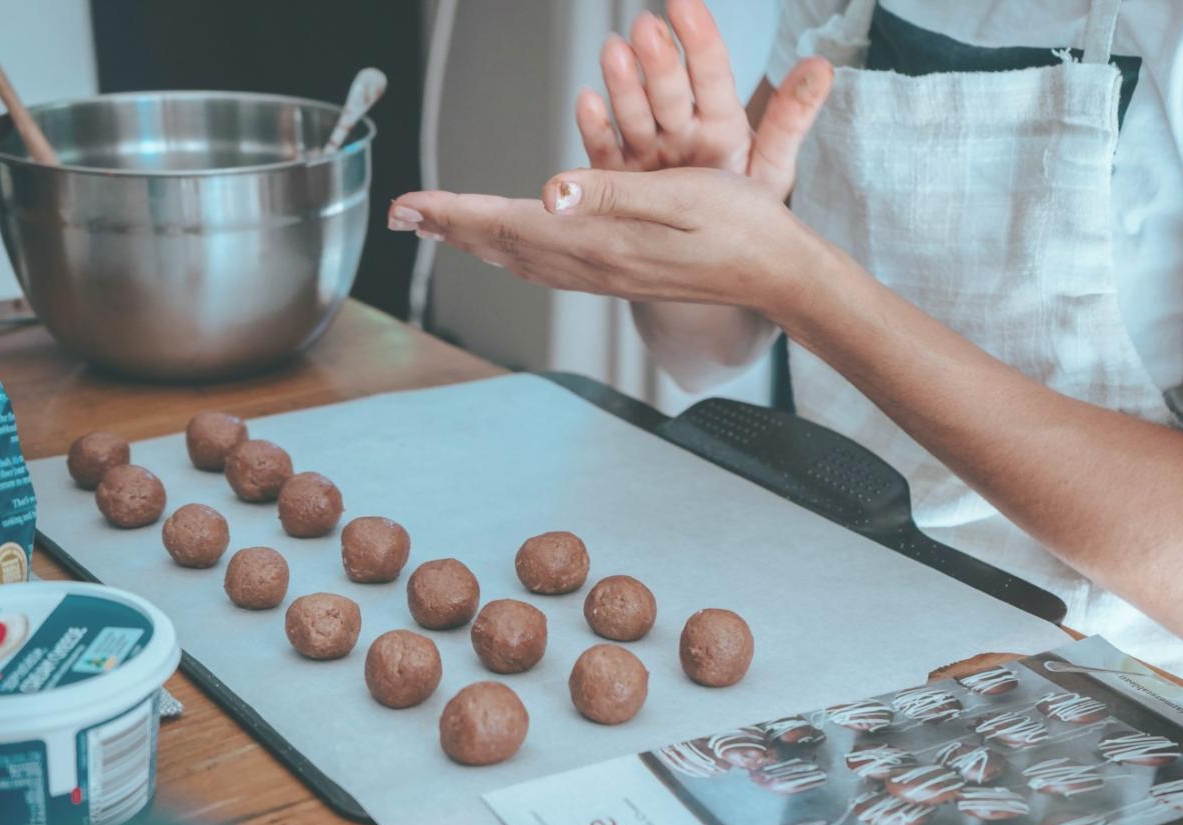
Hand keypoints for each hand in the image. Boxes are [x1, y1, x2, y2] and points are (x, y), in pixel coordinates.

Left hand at [389, 167, 816, 317]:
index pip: (508, 224)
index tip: (407, 205)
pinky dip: (514, 251)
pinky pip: (549, 267)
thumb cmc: (743, 226)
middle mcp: (595, 264)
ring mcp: (608, 275)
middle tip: (403, 214)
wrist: (779, 274)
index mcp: (601, 241)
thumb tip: (549, 191)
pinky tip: (512, 245)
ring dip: (476, 241)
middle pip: (503, 246)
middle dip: (449, 228)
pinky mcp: (622, 274)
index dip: (452, 213)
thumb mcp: (682, 195)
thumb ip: (612, 192)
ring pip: (522, 260)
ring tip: (441, 227)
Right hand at [580, 0, 832, 198]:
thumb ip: (791, 117)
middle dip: (659, 59)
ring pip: (635, 113)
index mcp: (720, 124)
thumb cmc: (743, 217)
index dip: (700, 39)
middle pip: (670, 91)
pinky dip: (596, 128)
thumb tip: (821, 68)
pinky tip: (588, 102)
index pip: (712, 75)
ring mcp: (649, 153)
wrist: (709, 263)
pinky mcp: (620, 178)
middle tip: (648, 29)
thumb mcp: (772, 168)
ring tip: (614, 52)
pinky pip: (607, 151)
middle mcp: (682, 131)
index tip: (685, 4)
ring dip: (623, 84)